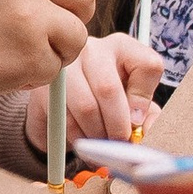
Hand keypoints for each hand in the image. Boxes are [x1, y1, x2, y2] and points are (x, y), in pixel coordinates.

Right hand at [25, 29, 160, 160]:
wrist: (63, 96)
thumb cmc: (105, 97)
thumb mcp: (131, 100)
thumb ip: (146, 114)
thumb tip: (140, 130)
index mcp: (123, 47)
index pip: (147, 66)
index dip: (144, 100)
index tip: (137, 122)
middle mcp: (93, 49)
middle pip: (109, 89)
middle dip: (117, 126)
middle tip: (119, 144)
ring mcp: (65, 65)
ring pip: (85, 107)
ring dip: (96, 135)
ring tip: (101, 146)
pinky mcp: (45, 86)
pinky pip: (63, 119)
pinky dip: (77, 137)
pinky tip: (83, 142)